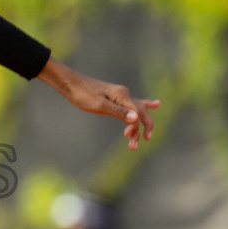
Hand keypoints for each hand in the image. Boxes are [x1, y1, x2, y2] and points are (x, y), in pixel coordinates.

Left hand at [37, 58, 159, 150]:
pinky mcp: (116, 98)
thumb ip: (118, 112)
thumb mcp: (99, 105)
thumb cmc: (82, 94)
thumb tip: (135, 119)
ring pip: (136, 111)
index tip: (127, 137)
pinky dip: (144, 107)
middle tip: (137, 144)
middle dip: (141, 129)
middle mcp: (124, 94)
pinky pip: (133, 105)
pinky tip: (156, 105)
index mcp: (122, 95)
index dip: (135, 126)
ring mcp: (121, 96)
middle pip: (140, 113)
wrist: (71, 84)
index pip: (136, 113)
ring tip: (138, 142)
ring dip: (138, 126)